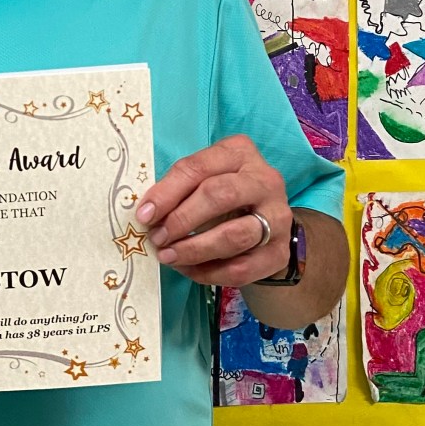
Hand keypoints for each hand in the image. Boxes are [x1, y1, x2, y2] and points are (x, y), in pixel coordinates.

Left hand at [136, 135, 290, 286]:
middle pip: (220, 196)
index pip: (198, 168)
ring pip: (234, 236)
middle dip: (182, 219)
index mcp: (239, 152)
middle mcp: (265, 180)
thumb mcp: (201, 179)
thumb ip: (178, 189)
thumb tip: (147, 213)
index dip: (167, 192)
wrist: (264, 223)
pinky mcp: (280, 252)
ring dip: (194, 249)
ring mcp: (277, 217)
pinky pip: (242, 268)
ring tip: (168, 256)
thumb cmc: (221, 193)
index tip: (144, 215)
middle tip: (157, 237)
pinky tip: (189, 270)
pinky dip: (210, 273)